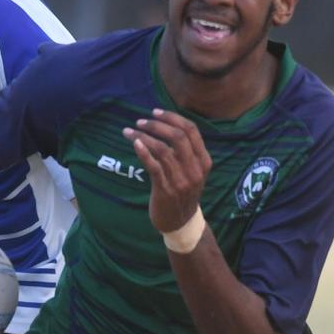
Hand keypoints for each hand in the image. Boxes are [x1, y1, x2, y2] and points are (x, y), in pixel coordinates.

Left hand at [123, 108, 211, 232]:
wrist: (180, 222)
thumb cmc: (183, 192)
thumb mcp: (192, 171)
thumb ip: (186, 152)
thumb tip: (165, 125)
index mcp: (203, 161)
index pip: (191, 130)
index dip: (172, 117)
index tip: (155, 112)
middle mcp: (195, 169)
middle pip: (178, 136)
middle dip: (156, 125)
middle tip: (140, 122)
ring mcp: (181, 180)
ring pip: (163, 149)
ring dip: (143, 137)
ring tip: (129, 131)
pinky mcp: (166, 189)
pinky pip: (154, 166)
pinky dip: (144, 152)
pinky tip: (135, 143)